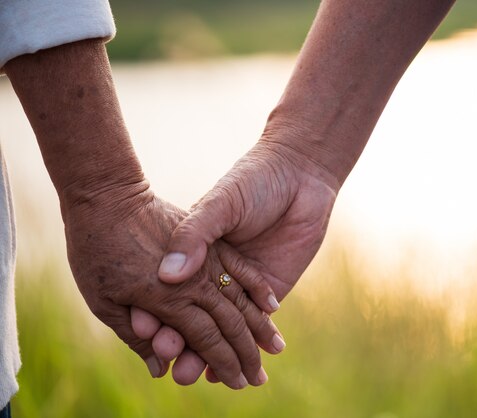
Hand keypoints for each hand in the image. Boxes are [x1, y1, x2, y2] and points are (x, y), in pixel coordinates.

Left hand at [64, 187, 281, 387]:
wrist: (109, 196)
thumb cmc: (96, 249)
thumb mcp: (102, 299)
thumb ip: (134, 335)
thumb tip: (160, 370)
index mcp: (169, 300)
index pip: (207, 341)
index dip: (224, 364)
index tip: (238, 383)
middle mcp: (196, 282)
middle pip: (231, 324)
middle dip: (247, 354)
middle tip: (259, 378)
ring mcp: (208, 259)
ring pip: (242, 299)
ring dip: (261, 326)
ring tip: (277, 348)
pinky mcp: (212, 241)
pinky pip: (242, 267)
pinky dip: (257, 287)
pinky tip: (272, 304)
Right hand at [132, 136, 337, 381]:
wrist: (299, 175)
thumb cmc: (253, 182)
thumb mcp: (220, 204)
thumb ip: (195, 236)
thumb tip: (169, 277)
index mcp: (195, 253)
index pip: (170, 292)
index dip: (158, 313)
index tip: (149, 335)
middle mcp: (214, 273)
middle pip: (194, 316)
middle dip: (183, 345)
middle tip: (174, 371)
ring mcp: (242, 284)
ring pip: (221, 328)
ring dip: (208, 356)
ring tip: (194, 377)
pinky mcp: (271, 290)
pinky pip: (254, 324)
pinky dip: (241, 347)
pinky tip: (226, 371)